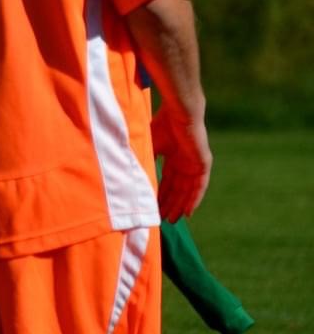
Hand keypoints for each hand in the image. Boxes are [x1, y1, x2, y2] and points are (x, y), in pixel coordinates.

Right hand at [152, 99, 211, 221]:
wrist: (180, 113)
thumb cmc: (163, 124)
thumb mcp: (150, 146)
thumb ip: (146, 161)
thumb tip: (131, 176)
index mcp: (173, 157)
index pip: (167, 180)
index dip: (160, 194)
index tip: (154, 208)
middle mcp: (185, 163)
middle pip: (176, 188)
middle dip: (169, 204)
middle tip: (162, 220)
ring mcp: (195, 165)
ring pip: (187, 190)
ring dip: (180, 205)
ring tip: (172, 220)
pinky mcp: (203, 165)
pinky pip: (199, 187)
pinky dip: (193, 199)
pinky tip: (188, 212)